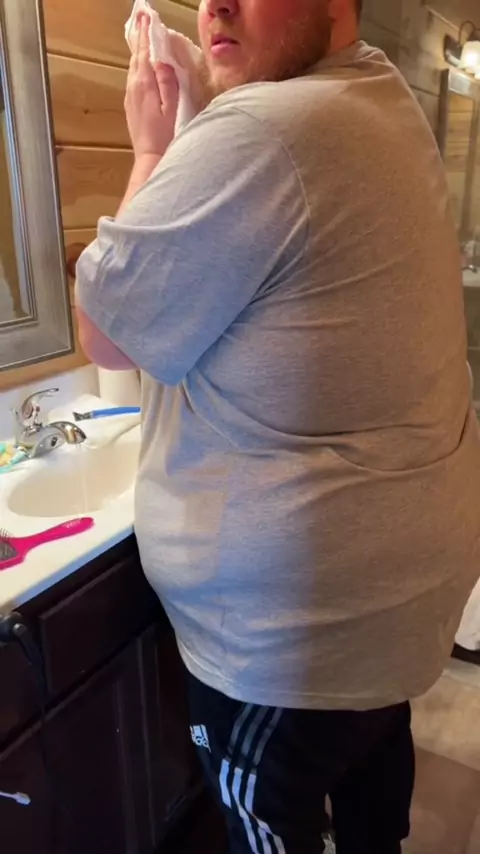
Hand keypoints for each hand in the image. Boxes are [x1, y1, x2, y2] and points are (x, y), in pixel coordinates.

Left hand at [125, 14, 178, 161]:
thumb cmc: (165, 136)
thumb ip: (167, 83)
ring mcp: (130, 96)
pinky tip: (143, 64)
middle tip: (143, 19)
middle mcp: (133, 86)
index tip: (147, 17)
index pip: (145, 52)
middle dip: (141, 38)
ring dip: (139, 51)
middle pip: (137, 56)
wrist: (150, 158)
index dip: (147, 34)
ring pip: (134, 66)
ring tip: (143, 37)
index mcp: (145, 84)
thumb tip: (163, 61)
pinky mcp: (130, 104)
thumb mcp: (172, 108)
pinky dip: (139, 65)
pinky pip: (133, 77)